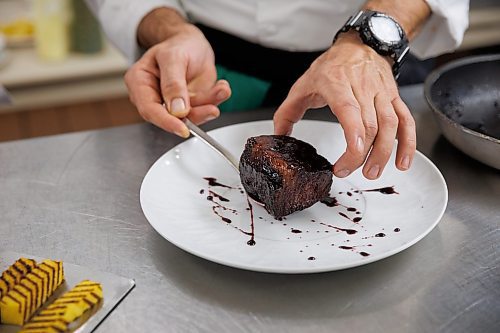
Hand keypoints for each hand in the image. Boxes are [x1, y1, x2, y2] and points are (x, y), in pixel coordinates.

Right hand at [124, 22, 230, 137]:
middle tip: (211, 108)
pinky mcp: (191, 105)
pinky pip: (204, 109)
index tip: (182, 128)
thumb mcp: (173, 57)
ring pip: (191, 116)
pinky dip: (215, 100)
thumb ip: (173, 83)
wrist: (193, 43)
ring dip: (208, 104)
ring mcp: (174, 104)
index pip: (149, 109)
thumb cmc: (178, 45)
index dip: (166, 121)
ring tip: (220, 89)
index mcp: (140, 83)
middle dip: (195, 114)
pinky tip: (221, 88)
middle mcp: (155, 97)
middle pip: (172, 118)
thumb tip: (176, 109)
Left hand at [273, 32, 415, 178]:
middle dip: (361, 154)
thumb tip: (279, 135)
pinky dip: (407, 143)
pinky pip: (405, 121)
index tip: (352, 154)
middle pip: (369, 125)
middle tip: (347, 171)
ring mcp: (381, 94)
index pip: (350, 111)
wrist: (360, 45)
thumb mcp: (303, 85)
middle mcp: (362, 89)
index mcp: (337, 85)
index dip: (354, 135)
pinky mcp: (394, 98)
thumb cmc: (332, 65)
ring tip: (373, 172)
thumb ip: (288, 112)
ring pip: (390, 125)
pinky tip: (402, 162)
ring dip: (384, 152)